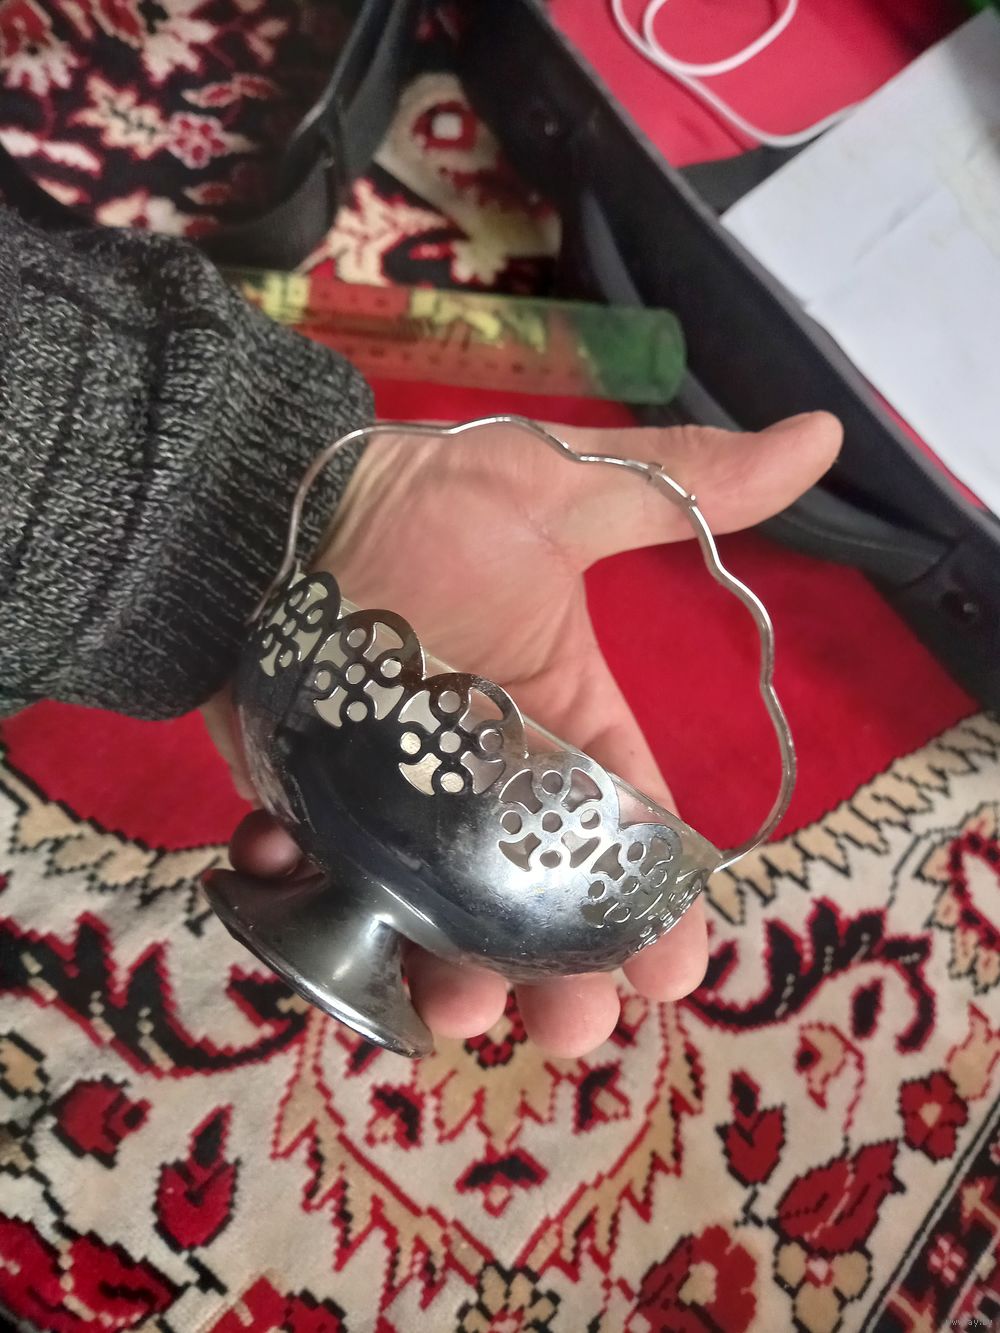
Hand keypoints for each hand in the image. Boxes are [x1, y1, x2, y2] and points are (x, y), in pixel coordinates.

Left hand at [206, 412, 840, 1055]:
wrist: (273, 502)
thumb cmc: (422, 509)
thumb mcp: (558, 491)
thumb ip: (681, 487)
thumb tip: (824, 432)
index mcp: (562, 725)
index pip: (628, 831)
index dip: (658, 910)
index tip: (675, 971)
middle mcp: (486, 783)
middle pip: (540, 908)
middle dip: (564, 979)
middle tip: (568, 1024)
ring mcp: (397, 806)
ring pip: (437, 924)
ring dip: (449, 980)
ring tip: (454, 1008)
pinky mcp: (311, 810)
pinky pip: (315, 887)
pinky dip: (313, 913)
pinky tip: (315, 910)